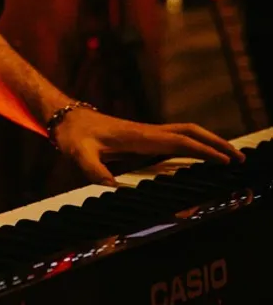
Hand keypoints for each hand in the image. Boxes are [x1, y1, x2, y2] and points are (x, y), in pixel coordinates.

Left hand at [52, 108, 245, 185]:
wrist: (65, 118)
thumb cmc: (72, 135)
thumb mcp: (78, 154)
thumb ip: (93, 170)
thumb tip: (113, 187)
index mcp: (138, 135)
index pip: (179, 141)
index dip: (203, 150)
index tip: (224, 160)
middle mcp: (146, 132)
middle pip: (190, 132)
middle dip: (216, 143)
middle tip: (238, 158)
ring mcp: (145, 133)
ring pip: (184, 133)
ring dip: (207, 142)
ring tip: (228, 158)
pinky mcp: (141, 137)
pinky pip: (174, 139)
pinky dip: (193, 145)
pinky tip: (199, 157)